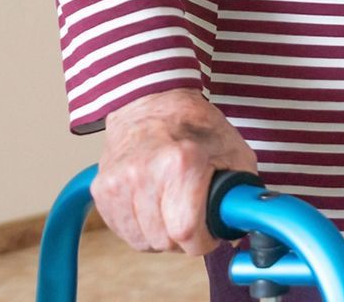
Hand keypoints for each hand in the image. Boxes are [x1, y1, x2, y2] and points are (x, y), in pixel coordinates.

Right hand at [92, 89, 258, 254]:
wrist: (152, 102)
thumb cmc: (196, 125)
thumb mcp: (234, 151)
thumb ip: (242, 193)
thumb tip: (239, 228)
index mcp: (181, 163)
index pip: (186, 230)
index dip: (202, 241)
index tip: (208, 235)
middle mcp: (145, 173)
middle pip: (164, 239)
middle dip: (184, 239)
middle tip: (192, 219)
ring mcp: (119, 182)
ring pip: (143, 241)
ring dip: (161, 235)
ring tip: (172, 209)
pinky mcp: (102, 189)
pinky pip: (123, 232)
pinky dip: (141, 228)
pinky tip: (152, 207)